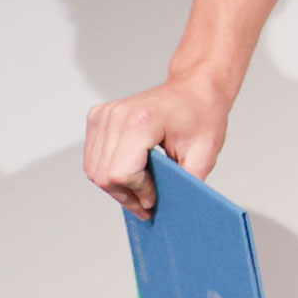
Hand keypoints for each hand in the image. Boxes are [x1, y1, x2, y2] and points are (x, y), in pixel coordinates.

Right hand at [85, 74, 232, 217]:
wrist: (195, 87)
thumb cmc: (203, 115)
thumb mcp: (204, 153)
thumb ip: (186, 183)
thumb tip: (174, 210)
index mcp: (142, 121)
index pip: (122, 173)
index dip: (139, 193)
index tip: (156, 200)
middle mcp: (116, 115)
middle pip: (104, 176)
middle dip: (127, 196)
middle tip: (148, 204)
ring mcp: (103, 114)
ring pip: (95, 170)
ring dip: (117, 187)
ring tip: (141, 191)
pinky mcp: (97, 117)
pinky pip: (93, 158)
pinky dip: (109, 171)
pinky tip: (132, 173)